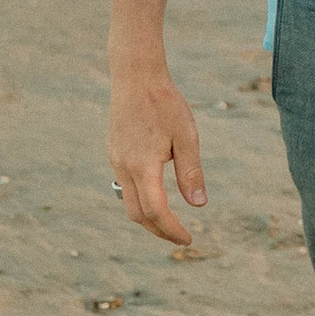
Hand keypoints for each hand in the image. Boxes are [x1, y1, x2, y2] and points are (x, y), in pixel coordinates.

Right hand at [110, 67, 206, 244]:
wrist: (136, 77)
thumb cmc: (165, 103)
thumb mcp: (186, 136)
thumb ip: (191, 172)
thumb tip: (198, 205)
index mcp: (143, 166)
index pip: (156, 211)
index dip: (172, 230)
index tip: (188, 238)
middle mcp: (124, 167)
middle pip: (138, 214)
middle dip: (159, 230)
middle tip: (181, 236)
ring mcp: (116, 161)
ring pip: (129, 202)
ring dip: (148, 218)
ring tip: (170, 222)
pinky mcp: (115, 154)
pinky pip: (126, 187)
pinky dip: (141, 200)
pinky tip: (157, 196)